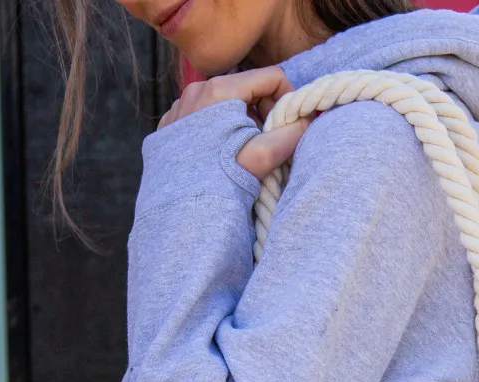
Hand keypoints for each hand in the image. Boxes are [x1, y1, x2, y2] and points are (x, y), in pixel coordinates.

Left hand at [158, 67, 312, 180]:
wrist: (178, 207)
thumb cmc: (221, 179)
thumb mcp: (262, 156)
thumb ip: (289, 135)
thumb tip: (307, 120)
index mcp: (221, 89)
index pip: (271, 77)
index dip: (288, 100)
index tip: (287, 127)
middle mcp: (198, 88)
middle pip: (248, 89)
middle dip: (264, 114)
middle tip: (267, 143)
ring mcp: (181, 105)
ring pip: (226, 104)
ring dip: (243, 124)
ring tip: (242, 153)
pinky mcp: (171, 123)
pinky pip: (204, 116)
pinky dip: (218, 130)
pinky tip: (217, 156)